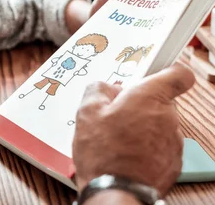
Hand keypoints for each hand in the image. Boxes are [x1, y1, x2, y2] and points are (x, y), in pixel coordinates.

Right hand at [72, 64, 194, 195]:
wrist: (114, 191)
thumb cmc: (103, 153)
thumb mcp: (86, 111)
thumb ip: (98, 89)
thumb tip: (105, 88)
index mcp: (149, 97)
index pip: (178, 75)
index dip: (167, 73)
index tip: (154, 75)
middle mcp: (168, 117)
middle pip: (161, 101)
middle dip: (140, 105)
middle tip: (115, 114)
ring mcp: (173, 142)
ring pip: (159, 125)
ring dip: (142, 128)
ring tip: (117, 139)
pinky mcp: (172, 162)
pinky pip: (160, 146)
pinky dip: (146, 148)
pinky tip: (125, 154)